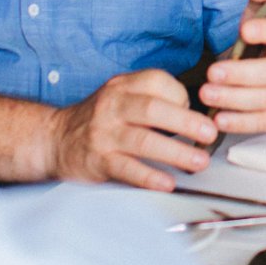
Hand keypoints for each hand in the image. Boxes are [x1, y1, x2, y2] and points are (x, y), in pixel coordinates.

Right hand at [48, 68, 216, 190]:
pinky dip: (149, 176)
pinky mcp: (98, 160)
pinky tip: (167, 182)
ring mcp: (104, 133)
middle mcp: (112, 106)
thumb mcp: (122, 97)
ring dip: (175, 152)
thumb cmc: (100, 119)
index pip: (157, 81)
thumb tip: (196, 116)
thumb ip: (153, 99)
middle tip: (209, 134)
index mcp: (122, 86)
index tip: (197, 111)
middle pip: (152, 109)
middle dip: (185, 122)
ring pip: (142, 140)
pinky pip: (126, 168)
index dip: (181, 95)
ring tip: (198, 162)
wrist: (56, 139)